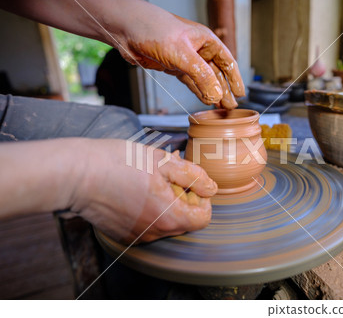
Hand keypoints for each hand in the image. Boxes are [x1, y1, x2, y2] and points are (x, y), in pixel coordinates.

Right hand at [73, 139, 217, 243]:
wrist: (76, 174)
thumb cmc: (119, 163)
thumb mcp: (164, 162)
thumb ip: (193, 176)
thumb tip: (211, 188)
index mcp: (170, 217)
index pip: (203, 218)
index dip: (202, 198)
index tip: (190, 183)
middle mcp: (155, 234)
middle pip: (184, 221)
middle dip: (183, 198)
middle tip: (168, 175)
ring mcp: (137, 236)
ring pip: (165, 223)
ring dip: (166, 203)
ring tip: (150, 179)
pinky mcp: (123, 234)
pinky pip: (147, 225)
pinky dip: (148, 210)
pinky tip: (135, 190)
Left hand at [114, 1, 244, 108]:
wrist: (127, 29)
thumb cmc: (154, 30)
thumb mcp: (182, 55)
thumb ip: (201, 76)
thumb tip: (216, 95)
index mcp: (206, 41)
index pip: (227, 62)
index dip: (235, 79)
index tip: (241, 94)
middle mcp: (198, 50)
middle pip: (217, 73)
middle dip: (225, 90)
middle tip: (231, 107)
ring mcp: (186, 59)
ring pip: (204, 80)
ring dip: (212, 93)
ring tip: (221, 108)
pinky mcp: (173, 67)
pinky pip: (190, 82)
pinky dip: (198, 92)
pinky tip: (205, 100)